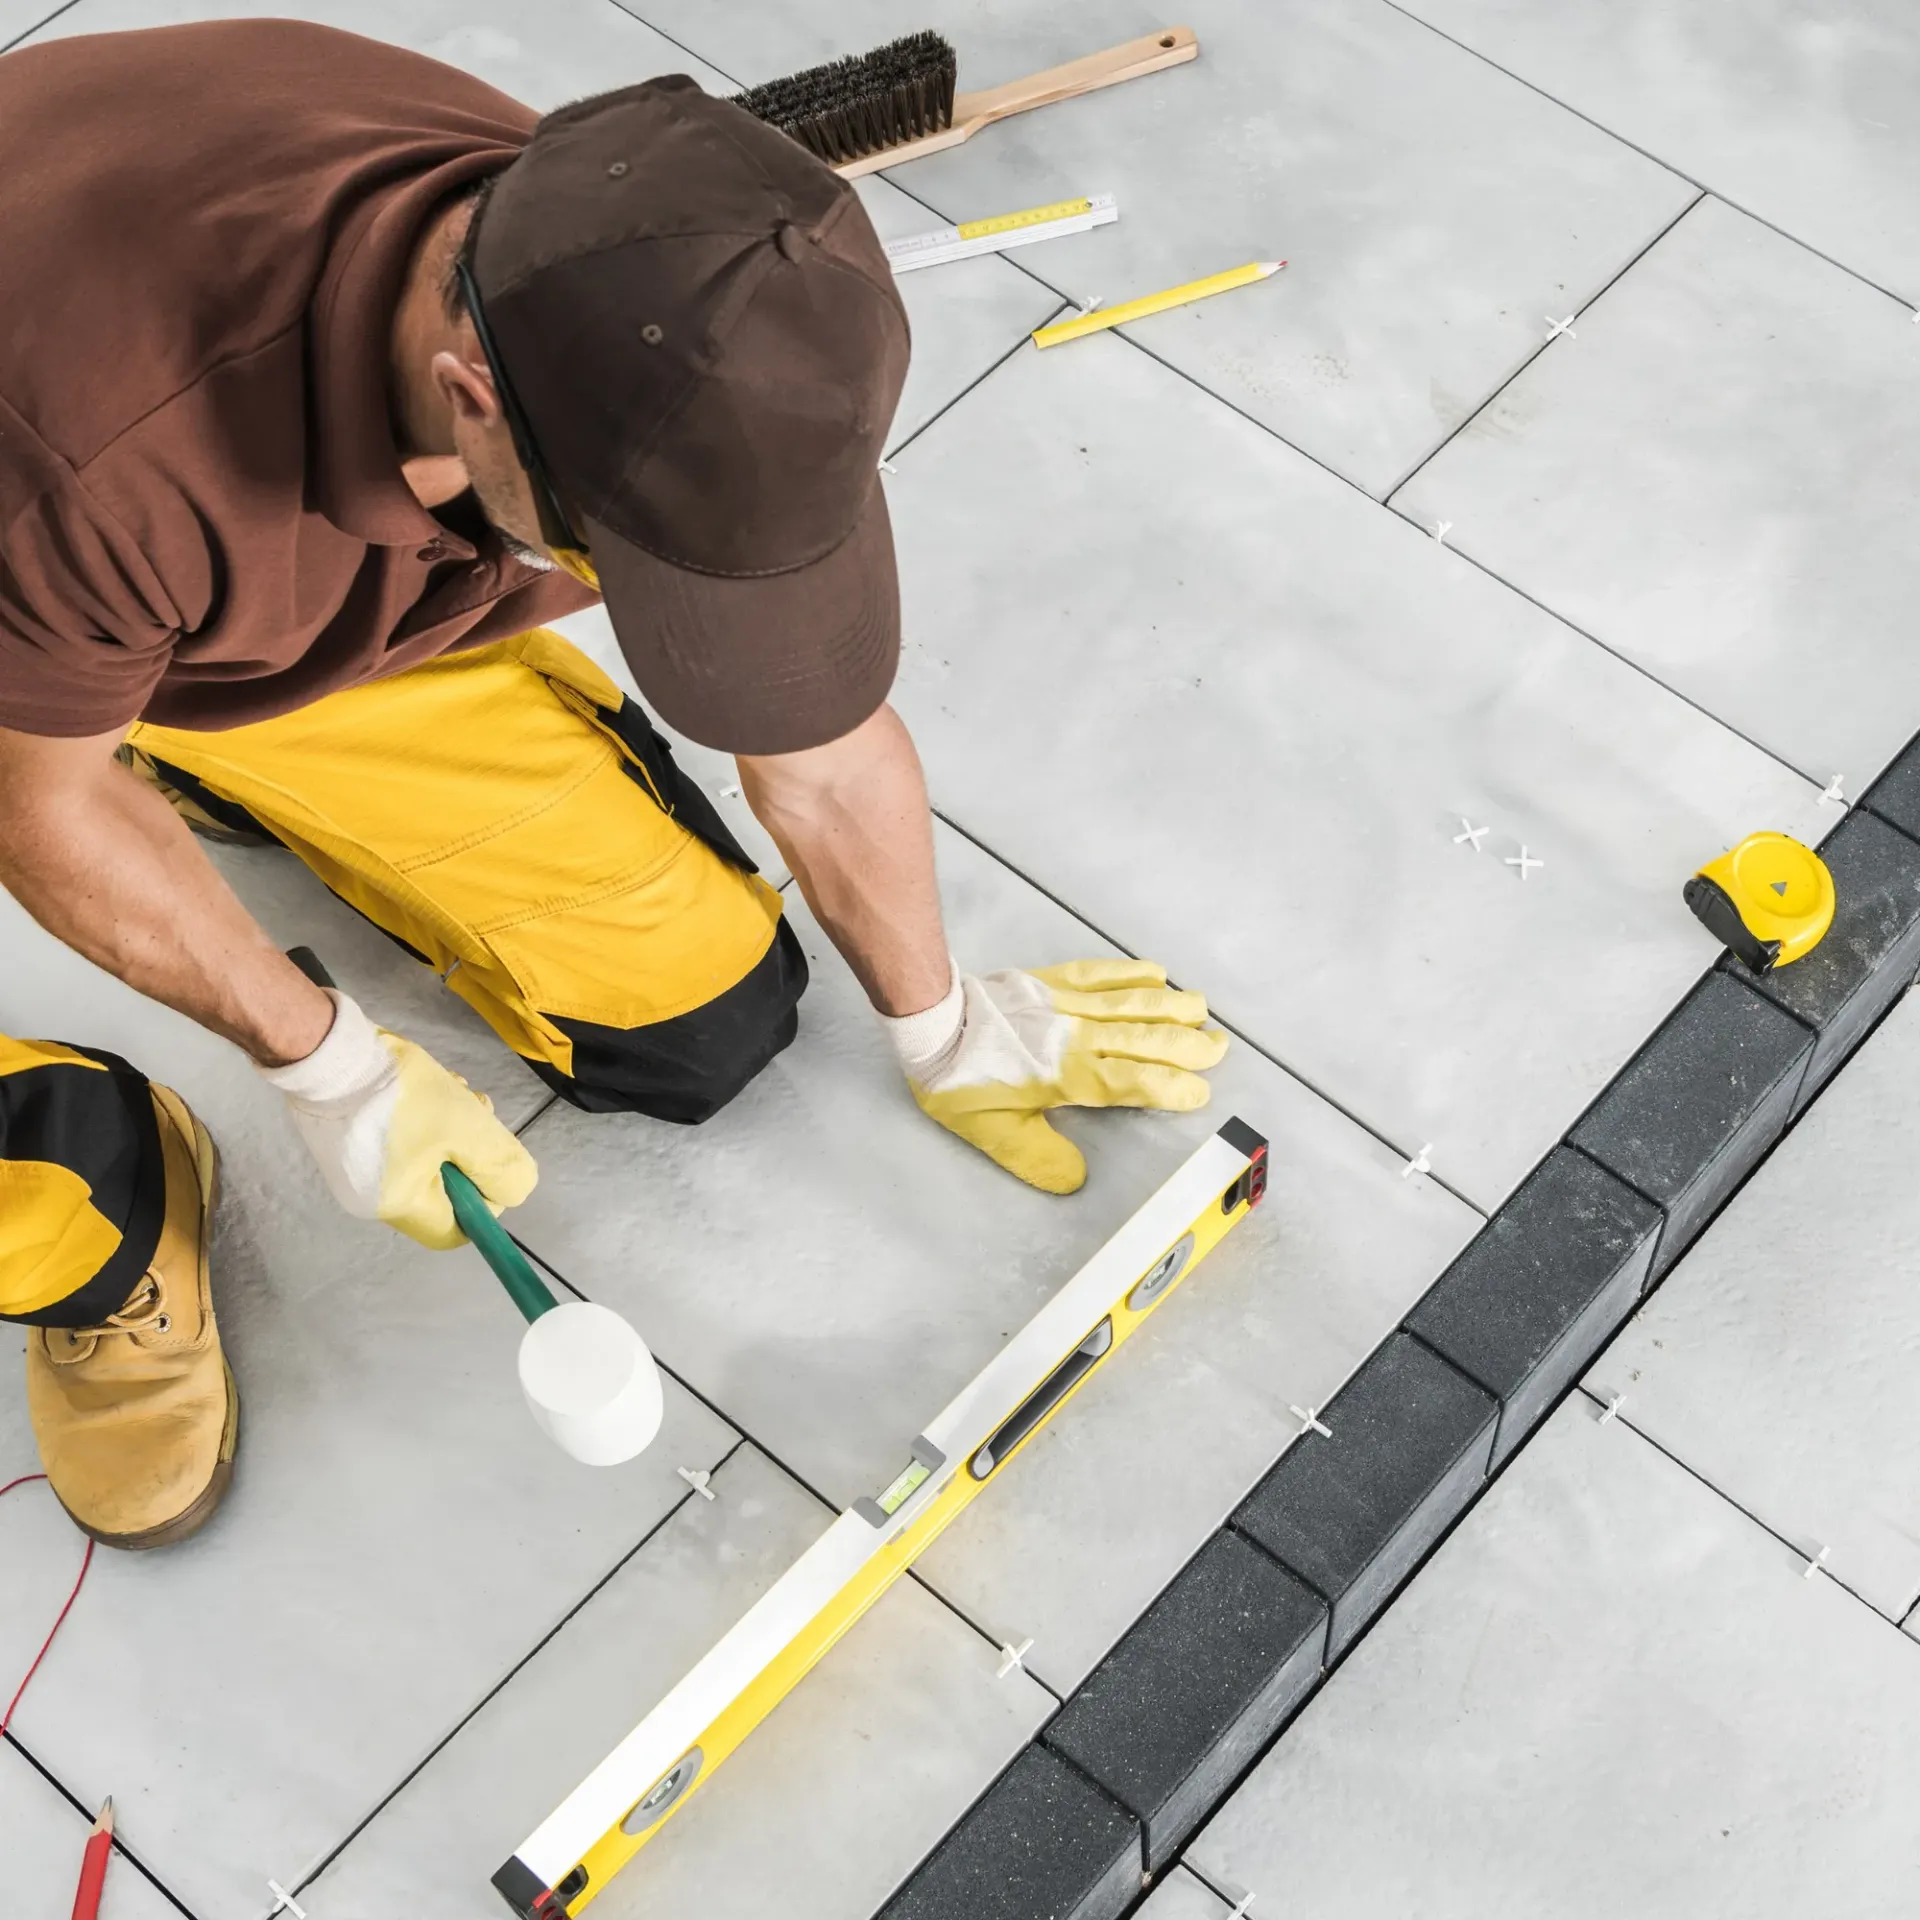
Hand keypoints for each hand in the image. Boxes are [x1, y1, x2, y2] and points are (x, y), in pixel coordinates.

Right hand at [258, 991, 536, 1247]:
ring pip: (426, 1158)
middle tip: (478, 1111)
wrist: (328, 1050)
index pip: (455, 1231)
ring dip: (453, 1127)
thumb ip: (499, 1166)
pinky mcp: (347, 1140)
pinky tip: (430, 1084)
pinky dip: (423, 1118)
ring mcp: (355, 1168)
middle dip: (469, 1151)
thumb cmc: (401, 1096)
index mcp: (399, 1205)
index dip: (485, 1201)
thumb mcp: (467, 1128)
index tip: (492, 1158)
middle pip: (443, 1190)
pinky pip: (400, 1141)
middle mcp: (372, 1198)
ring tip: (455, 1089)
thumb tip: (513, 1192)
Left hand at [884, 958, 1228, 1193]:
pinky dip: (1132, 973)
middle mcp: (1076, 1036)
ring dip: (1171, 1005)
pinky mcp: (1051, 981)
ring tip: (1202, 1009)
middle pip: (1144, 1037)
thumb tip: (1076, 1180)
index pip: (1131, 1082)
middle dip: (1186, 1044)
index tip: (1197, 1093)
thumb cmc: (959, 1082)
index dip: (1169, 1088)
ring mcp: (1066, 1004)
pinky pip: (1101, 973)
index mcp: (1067, 1075)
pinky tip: (1156, 973)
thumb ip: (1038, 1157)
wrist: (931, 1021)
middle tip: (1219, 1048)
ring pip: (1131, 1001)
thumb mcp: (994, 1133)